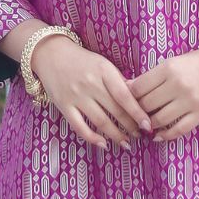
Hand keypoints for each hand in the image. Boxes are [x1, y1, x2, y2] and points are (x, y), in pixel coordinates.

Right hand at [30, 36, 152, 150]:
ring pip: (100, 121)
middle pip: (115, 111)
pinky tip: (103, 144)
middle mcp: (90, 84)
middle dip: (130, 126)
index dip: (137, 113)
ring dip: (115, 135)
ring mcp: (76, 96)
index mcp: (104, 71)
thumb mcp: (103, 64)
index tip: (148, 125)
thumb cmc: (82, 60)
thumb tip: (139, 100)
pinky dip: (92, 138)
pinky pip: (79, 127)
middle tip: (140, 135)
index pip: (125, 96)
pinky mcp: (64, 105)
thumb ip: (119, 81)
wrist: (50, 54)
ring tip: (126, 143)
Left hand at [127, 46, 198, 142]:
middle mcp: (177, 85)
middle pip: (146, 105)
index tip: (128, 101)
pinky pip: (178, 130)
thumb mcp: (174, 62)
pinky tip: (159, 136)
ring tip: (147, 125)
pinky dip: (165, 136)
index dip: (128, 97)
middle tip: (135, 115)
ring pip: (159, 120)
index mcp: (168, 68)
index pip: (138, 88)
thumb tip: (128, 87)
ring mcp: (190, 101)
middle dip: (138, 112)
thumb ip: (153, 76)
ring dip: (150, 125)